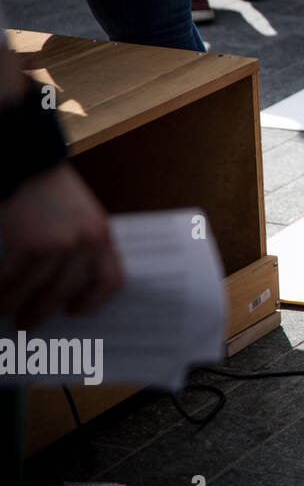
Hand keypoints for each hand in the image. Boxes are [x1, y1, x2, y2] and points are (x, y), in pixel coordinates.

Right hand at [0, 163, 122, 329]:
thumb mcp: (78, 217)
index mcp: (102, 236)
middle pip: (67, 292)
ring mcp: (60, 244)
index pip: (112, 280)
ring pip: (36, 291)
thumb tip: (63, 288)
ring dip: (15, 306)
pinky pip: (11, 279)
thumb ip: (78, 247)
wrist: (27, 162)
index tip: (75, 312)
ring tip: (3, 312)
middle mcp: (87, 242)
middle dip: (43, 312)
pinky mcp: (30, 245)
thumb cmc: (49, 192)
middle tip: (26, 323)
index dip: (94, 301)